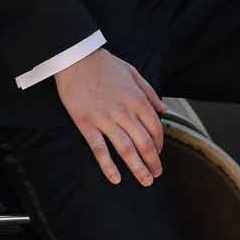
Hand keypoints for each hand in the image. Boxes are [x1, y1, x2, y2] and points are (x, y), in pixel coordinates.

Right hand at [55, 48, 165, 185]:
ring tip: (145, 181)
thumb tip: (163, 109)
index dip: (159, 144)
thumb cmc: (104, 64)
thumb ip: (149, 92)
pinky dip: (108, 166)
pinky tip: (115, 179)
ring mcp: (105, 119)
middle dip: (153, 162)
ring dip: (138, 168)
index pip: (155, 128)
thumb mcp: (132, 72)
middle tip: (156, 174)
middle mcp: (124, 112)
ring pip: (126, 149)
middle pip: (144, 143)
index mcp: (137, 99)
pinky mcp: (86, 124)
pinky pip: (99, 149)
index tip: (158, 153)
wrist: (75, 58)